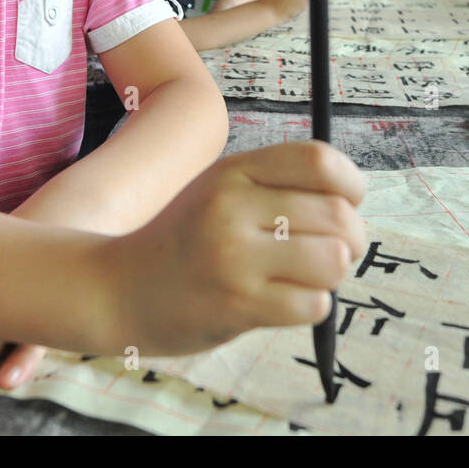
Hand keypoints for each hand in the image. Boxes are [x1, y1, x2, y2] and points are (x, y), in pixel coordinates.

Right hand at [109, 142, 366, 354]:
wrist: (116, 289)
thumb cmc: (185, 240)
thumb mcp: (219, 189)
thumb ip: (277, 185)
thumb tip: (352, 204)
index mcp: (235, 171)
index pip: (319, 161)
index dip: (351, 182)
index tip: (351, 201)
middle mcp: (233, 207)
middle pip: (337, 215)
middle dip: (352, 238)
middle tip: (336, 251)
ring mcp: (234, 258)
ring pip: (333, 260)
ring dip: (332, 275)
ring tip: (307, 277)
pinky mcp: (237, 305)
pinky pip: (313, 304)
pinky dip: (312, 306)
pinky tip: (285, 302)